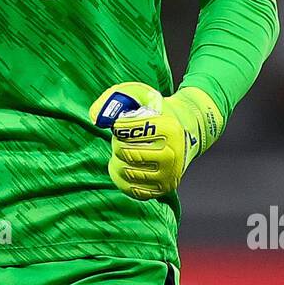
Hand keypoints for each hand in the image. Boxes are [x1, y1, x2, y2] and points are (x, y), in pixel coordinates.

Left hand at [89, 81, 221, 199]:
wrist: (187, 133)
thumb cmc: (158, 113)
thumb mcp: (140, 95)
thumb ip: (114, 98)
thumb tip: (96, 118)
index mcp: (170, 129)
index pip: (128, 131)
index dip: (118, 126)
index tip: (121, 125)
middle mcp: (173, 154)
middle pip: (124, 151)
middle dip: (118, 142)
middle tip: (125, 138)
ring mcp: (168, 175)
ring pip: (124, 170)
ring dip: (118, 159)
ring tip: (128, 150)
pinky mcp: (162, 189)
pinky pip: (129, 188)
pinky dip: (121, 176)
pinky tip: (126, 164)